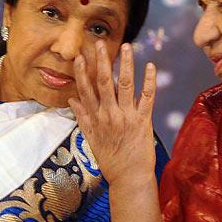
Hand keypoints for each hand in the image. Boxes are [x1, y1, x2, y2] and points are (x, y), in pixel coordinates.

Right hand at [68, 40, 156, 185]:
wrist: (129, 178)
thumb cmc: (110, 160)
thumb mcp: (90, 139)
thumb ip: (82, 117)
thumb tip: (71, 100)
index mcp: (96, 118)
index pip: (86, 90)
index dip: (83, 72)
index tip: (80, 56)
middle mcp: (109, 114)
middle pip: (104, 83)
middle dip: (102, 61)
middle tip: (100, 43)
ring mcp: (127, 116)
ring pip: (126, 85)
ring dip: (126, 64)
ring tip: (127, 46)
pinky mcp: (144, 120)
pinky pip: (147, 97)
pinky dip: (149, 81)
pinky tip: (150, 66)